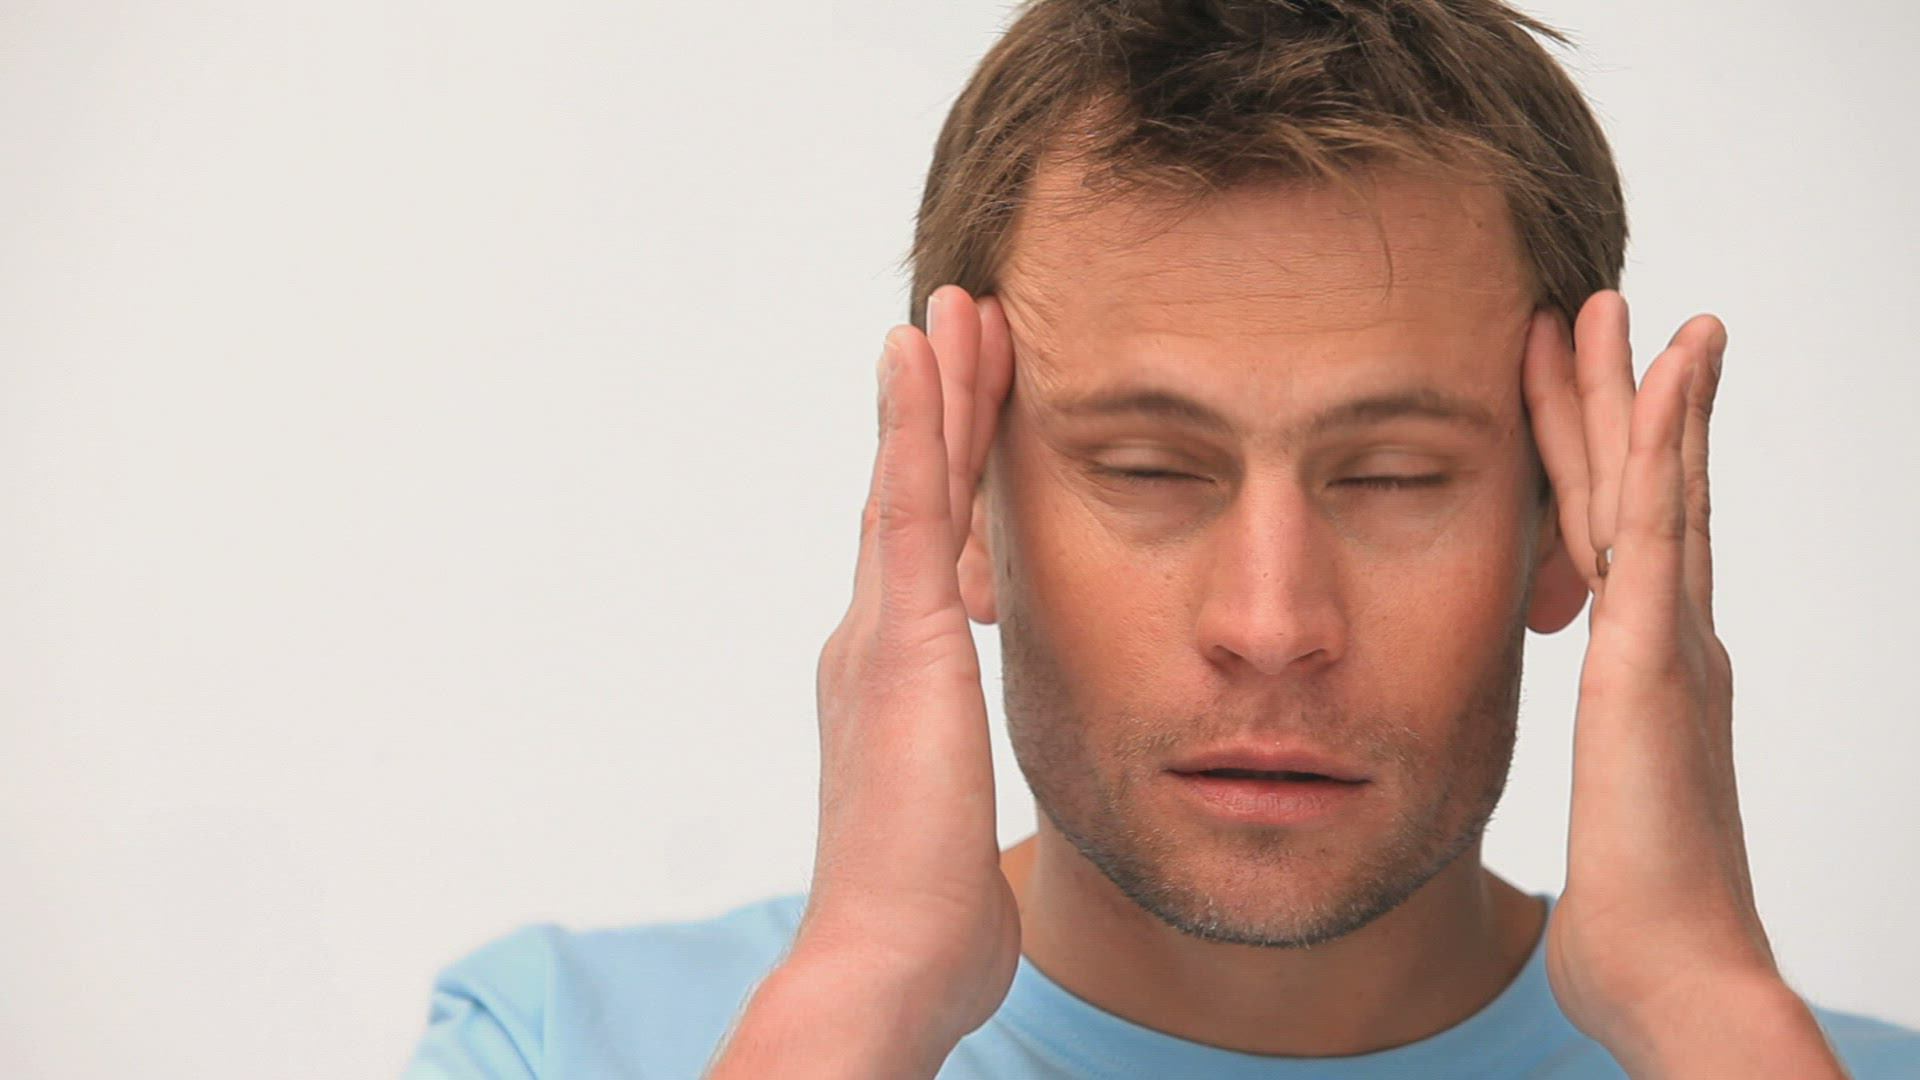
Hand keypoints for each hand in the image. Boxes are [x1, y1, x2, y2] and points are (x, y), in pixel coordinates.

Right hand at [795, 285, 1018, 1047]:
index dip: (943, 476)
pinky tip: (920, 348)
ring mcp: (881, 633)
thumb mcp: (952, 828)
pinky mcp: (902, 638)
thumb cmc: (927, 920)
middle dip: (940, 409)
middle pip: (913, 497)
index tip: (972, 412)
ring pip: (913, 480)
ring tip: (955, 306)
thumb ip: (952, 792)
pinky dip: (913, 420)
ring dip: (936, 388)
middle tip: (961, 322)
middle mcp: (875, 641)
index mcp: (893, 681)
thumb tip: (967, 828)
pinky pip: (909, 503)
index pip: (924, 553)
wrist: (887, 961)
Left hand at [1521, 291, 1780, 1054]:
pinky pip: (1658, 525)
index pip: (1622, 543)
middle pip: (1639, 492)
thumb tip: (1605, 863)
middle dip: (1618, 399)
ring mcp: (1671, 644)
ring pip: (1653, 486)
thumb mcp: (1610, 843)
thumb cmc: (1639, 933)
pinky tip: (1658, 370)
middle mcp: (1671, 646)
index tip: (1586, 396)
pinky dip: (1663, 441)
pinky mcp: (1657, 657)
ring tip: (1618, 305)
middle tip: (1598, 311)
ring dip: (1637, 390)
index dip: (1604, 463)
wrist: (1679, 979)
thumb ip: (1611, 819)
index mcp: (1652, 679)